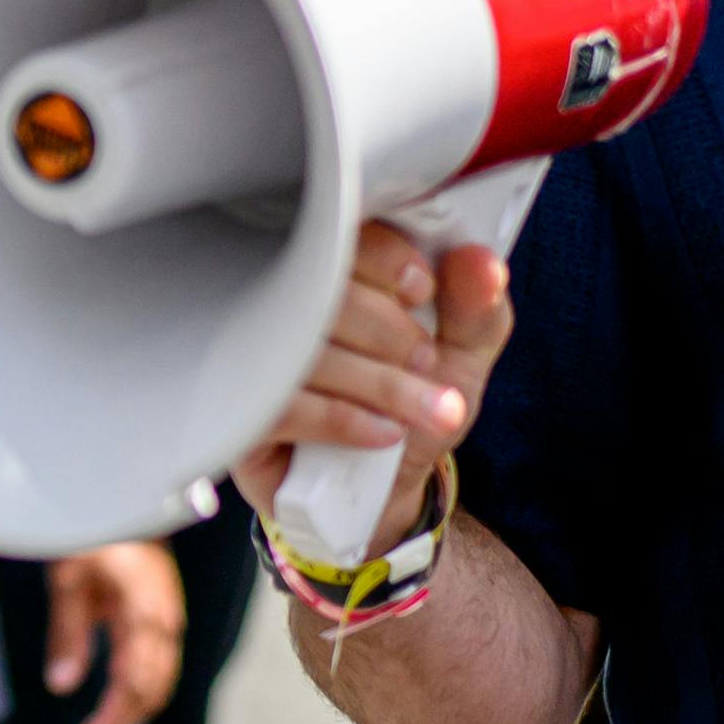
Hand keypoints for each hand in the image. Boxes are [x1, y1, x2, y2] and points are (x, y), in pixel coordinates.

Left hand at [46, 540, 186, 723]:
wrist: (122, 494)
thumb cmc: (93, 530)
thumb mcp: (69, 579)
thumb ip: (68, 633)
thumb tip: (61, 687)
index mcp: (147, 616)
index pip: (134, 687)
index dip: (110, 722)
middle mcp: (165, 622)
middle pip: (152, 690)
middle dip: (120, 721)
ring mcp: (166, 617)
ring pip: (159, 679)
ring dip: (130, 708)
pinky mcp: (160, 612)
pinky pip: (156, 661)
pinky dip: (137, 686)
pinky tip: (114, 698)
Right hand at [232, 219, 514, 532]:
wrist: (383, 489)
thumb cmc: (411, 403)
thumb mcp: (461, 353)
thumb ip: (476, 306)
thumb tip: (481, 261)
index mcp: (331, 271)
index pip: (336, 234)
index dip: (385, 257)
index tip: (422, 290)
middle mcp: (280, 305)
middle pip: (319, 291)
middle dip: (392, 331)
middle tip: (428, 361)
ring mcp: (254, 360)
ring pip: (308, 350)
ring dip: (384, 384)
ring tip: (432, 410)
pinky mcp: (243, 416)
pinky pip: (285, 406)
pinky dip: (344, 419)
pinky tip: (383, 433)